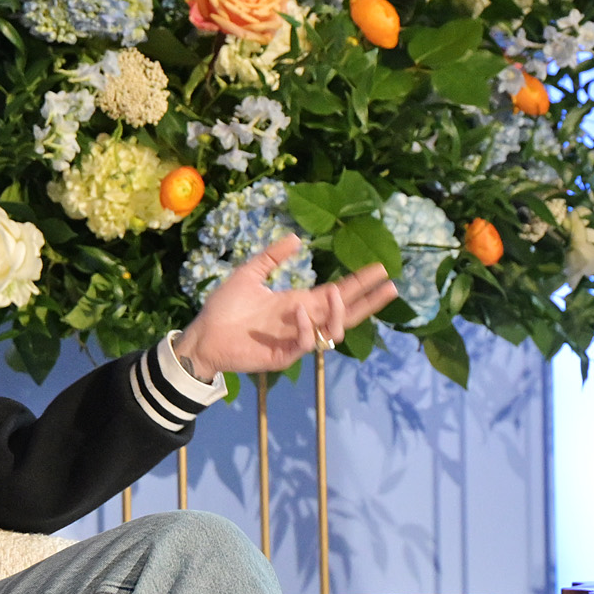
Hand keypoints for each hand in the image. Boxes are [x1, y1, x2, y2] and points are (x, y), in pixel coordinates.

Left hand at [173, 236, 398, 383]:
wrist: (203, 335)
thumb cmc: (225, 307)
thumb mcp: (249, 274)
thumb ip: (272, 257)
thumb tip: (297, 238)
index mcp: (300, 303)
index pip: (338, 292)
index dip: (359, 283)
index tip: (380, 269)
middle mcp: (304, 321)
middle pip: (346, 313)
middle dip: (369, 301)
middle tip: (390, 287)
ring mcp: (296, 340)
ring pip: (333, 331)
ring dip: (340, 314)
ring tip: (338, 294)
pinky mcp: (284, 355)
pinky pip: (306, 344)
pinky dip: (308, 328)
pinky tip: (299, 311)